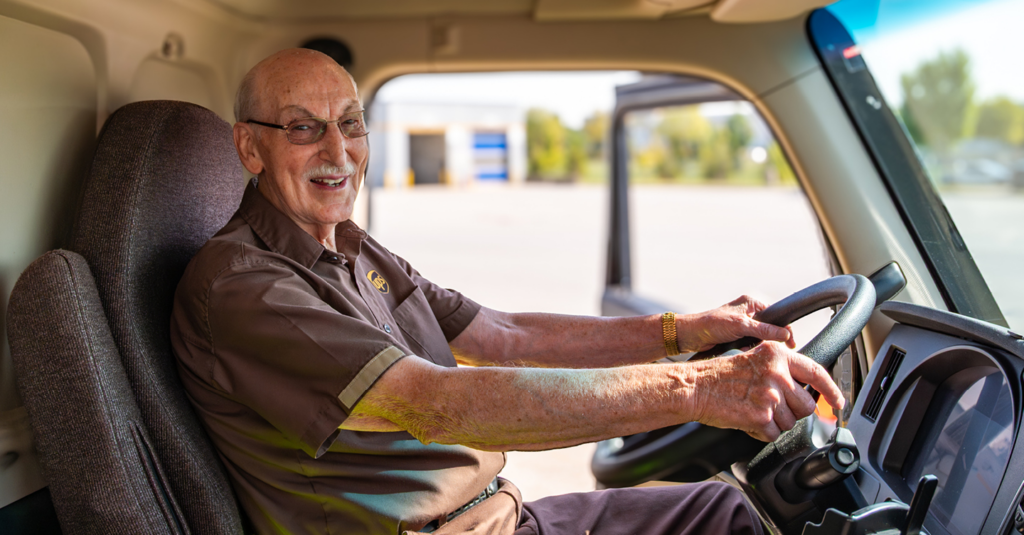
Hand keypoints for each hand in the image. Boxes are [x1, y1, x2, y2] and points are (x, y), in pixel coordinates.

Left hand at [677, 295, 794, 352]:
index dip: (785, 329)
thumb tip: (785, 335)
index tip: (791, 343)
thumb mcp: (741, 326)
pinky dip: (751, 348)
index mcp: (751, 302)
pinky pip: (751, 343)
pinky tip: (747, 352)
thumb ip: (763, 330)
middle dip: (772, 340)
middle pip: (770, 327)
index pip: (776, 315)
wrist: (690, 335)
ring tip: (758, 352)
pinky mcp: (737, 334)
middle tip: (778, 352)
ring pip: (761, 337)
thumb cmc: (712, 325)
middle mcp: (749, 311)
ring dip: (760, 345)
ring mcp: (743, 323)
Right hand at [689, 341, 843, 441]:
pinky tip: (748, 421)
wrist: (694, 387)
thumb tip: (803, 389)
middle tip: (773, 408)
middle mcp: (777, 373)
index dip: (832, 390)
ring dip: (776, 423)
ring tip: (754, 411)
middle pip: (806, 405)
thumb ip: (780, 368)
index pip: (817, 372)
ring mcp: (771, 396)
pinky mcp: (762, 417)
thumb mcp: (754, 358)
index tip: (838, 402)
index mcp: (777, 354)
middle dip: (793, 412)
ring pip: (791, 423)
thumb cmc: (719, 375)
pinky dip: (762, 434)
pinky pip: (774, 435)